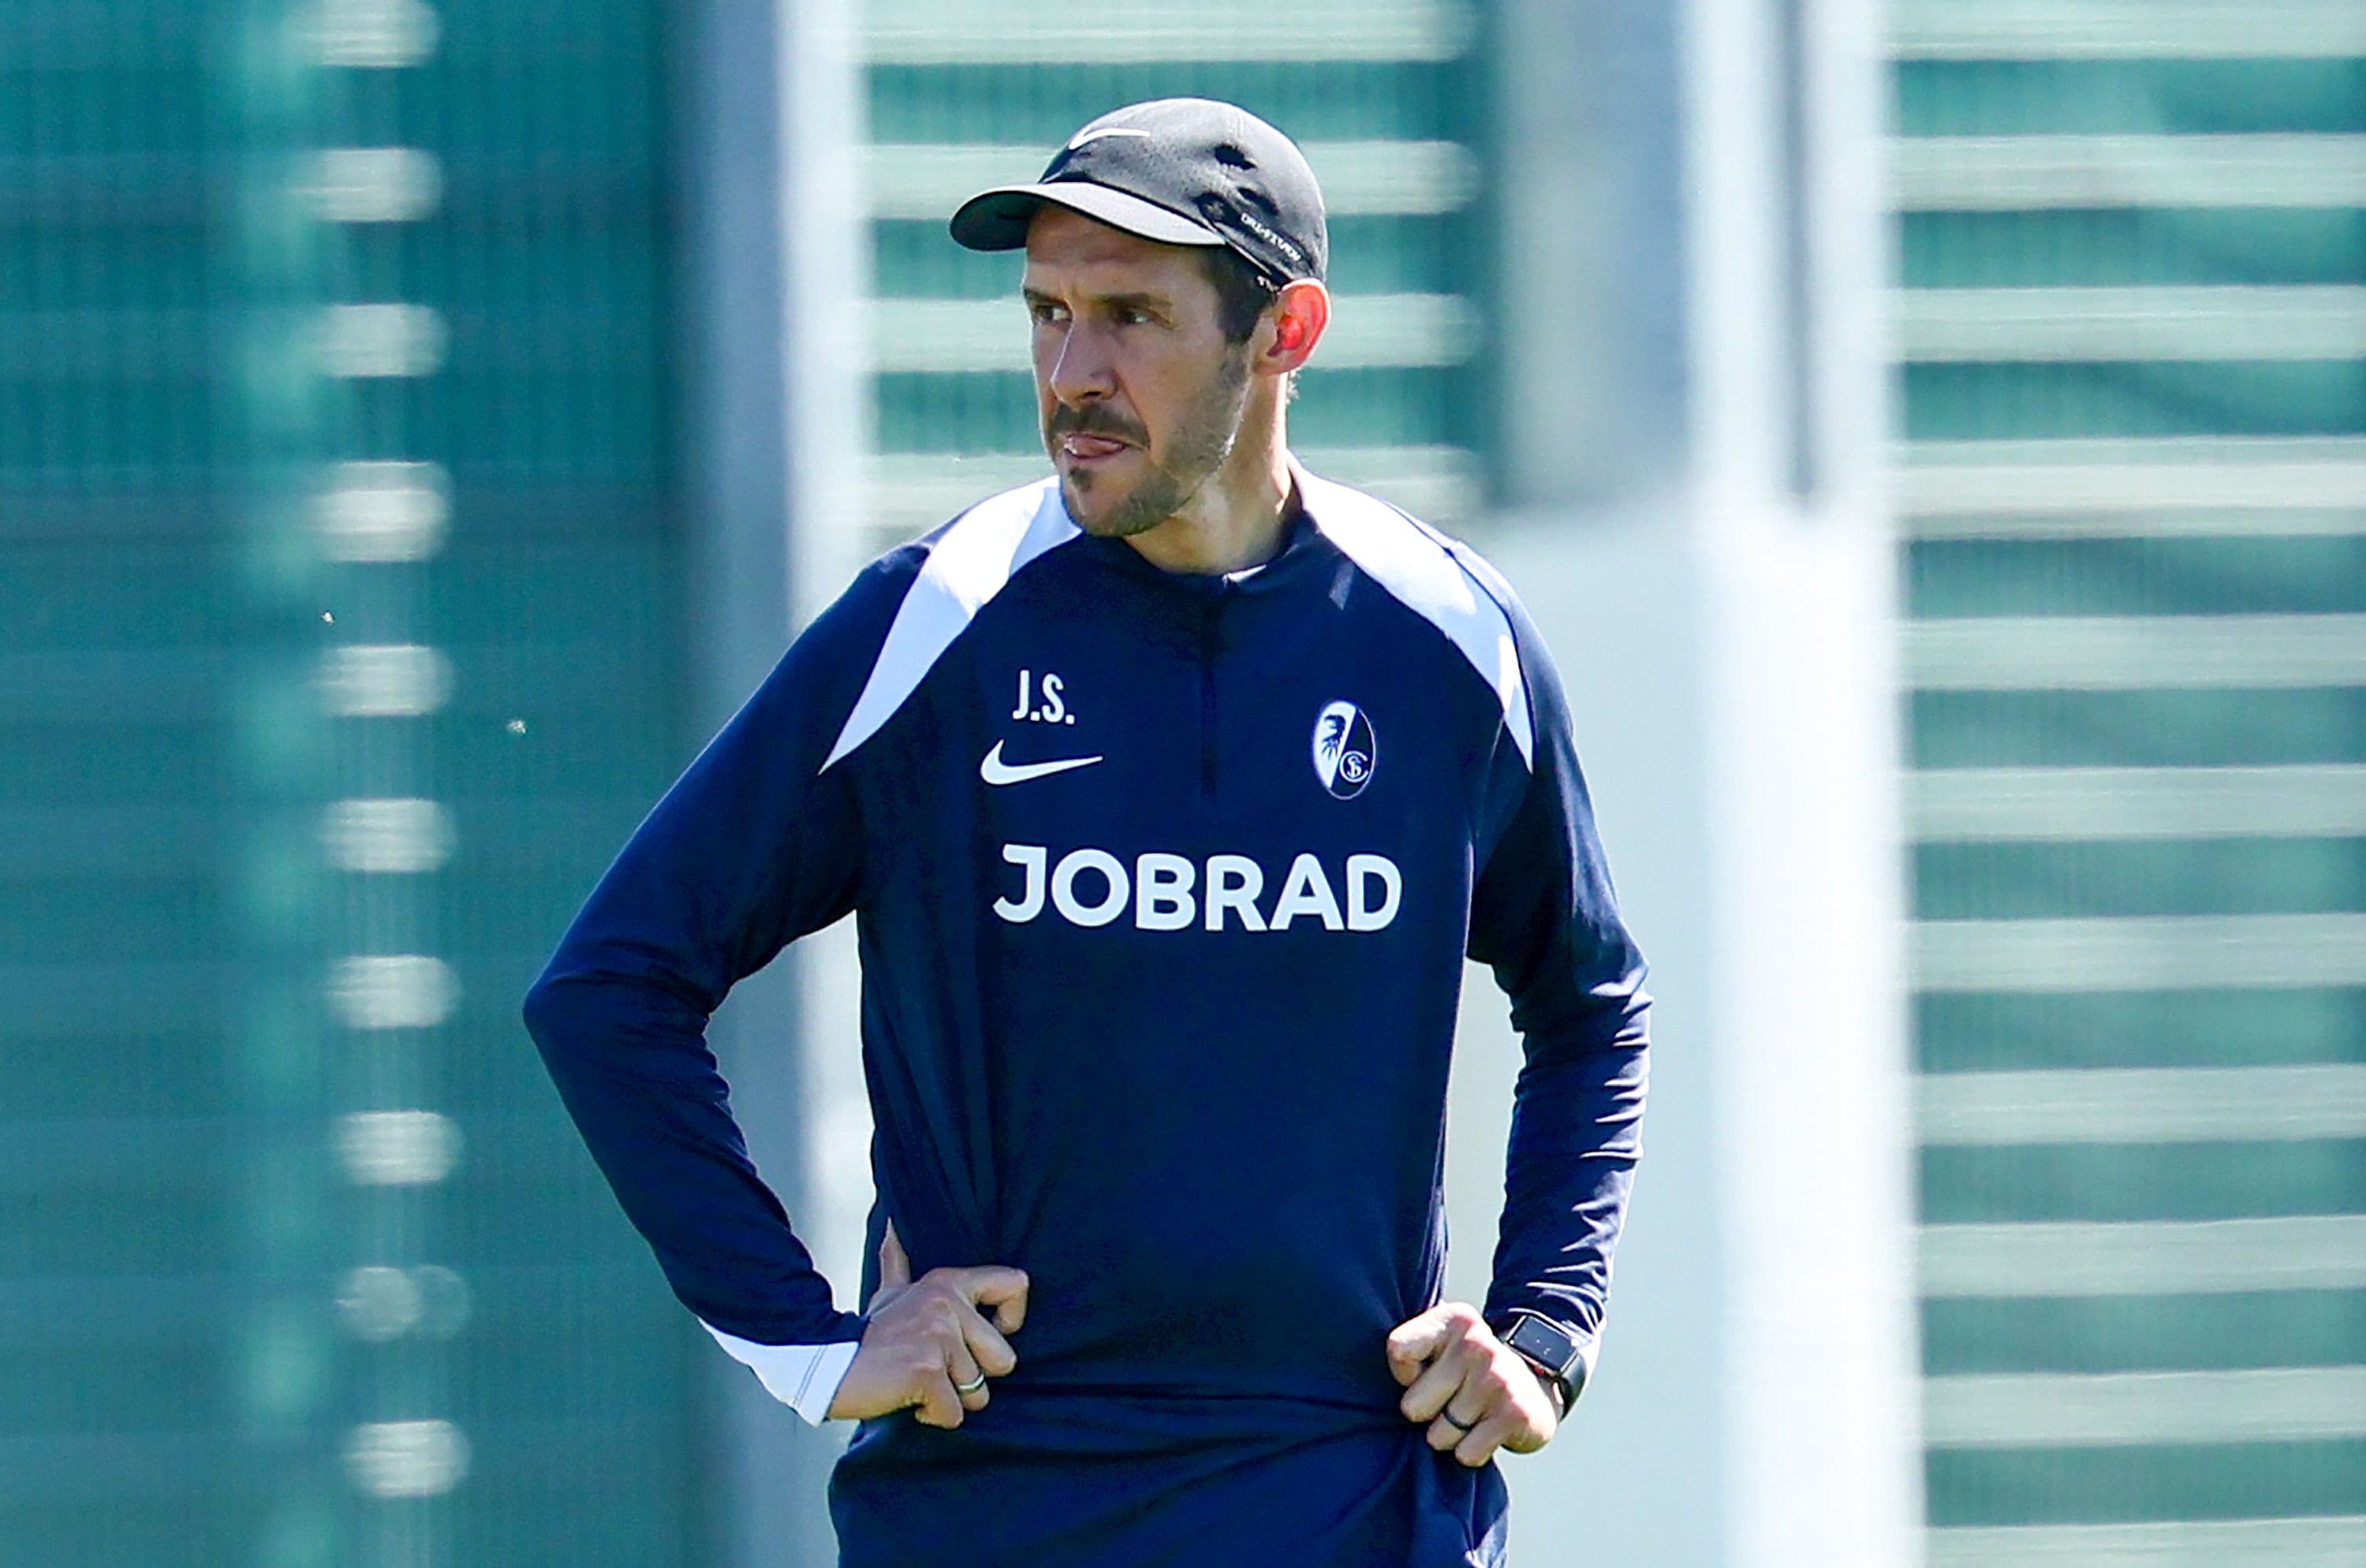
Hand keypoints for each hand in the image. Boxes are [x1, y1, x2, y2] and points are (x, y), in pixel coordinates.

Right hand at [828, 1221, 1029, 1427]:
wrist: (825, 1364)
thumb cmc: (865, 1335)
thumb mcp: (889, 1292)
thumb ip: (900, 1261)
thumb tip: (893, 1223)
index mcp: (948, 1283)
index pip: (1016, 1284)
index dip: (1011, 1319)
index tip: (985, 1336)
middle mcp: (948, 1305)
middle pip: (1004, 1359)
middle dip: (973, 1378)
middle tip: (935, 1369)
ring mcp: (939, 1337)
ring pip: (978, 1394)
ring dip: (949, 1400)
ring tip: (915, 1382)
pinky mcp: (928, 1372)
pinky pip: (954, 1413)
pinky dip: (932, 1416)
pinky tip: (907, 1397)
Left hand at [1385, 1302, 1558, 1465]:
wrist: (1538, 1384)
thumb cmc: (1469, 1370)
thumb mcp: (1442, 1344)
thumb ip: (1409, 1349)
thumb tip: (1358, 1373)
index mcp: (1453, 1320)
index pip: (1397, 1350)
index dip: (1403, 1377)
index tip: (1419, 1376)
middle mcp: (1476, 1343)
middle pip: (1412, 1406)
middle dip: (1428, 1414)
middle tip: (1452, 1401)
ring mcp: (1497, 1378)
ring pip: (1439, 1436)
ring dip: (1451, 1436)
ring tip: (1472, 1415)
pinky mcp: (1514, 1414)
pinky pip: (1466, 1454)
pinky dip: (1472, 1452)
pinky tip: (1487, 1431)